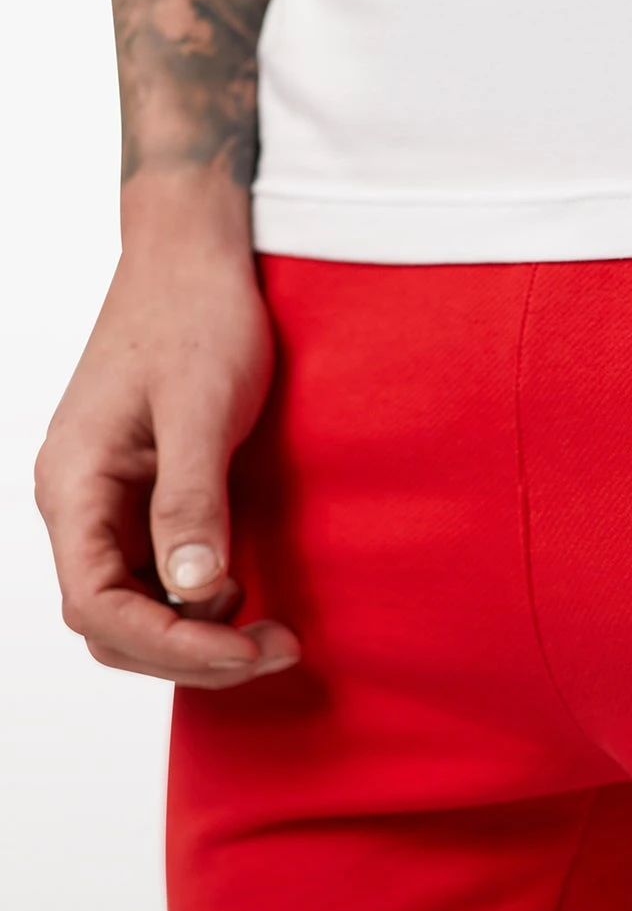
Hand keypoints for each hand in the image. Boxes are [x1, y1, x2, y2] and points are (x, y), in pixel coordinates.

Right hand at [35, 170, 299, 687]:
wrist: (195, 257)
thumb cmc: (196, 315)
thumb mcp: (201, 407)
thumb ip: (192, 501)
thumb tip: (195, 590)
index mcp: (73, 485)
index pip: (98, 608)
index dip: (173, 646)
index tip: (249, 650)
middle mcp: (78, 504)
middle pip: (114, 625)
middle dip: (193, 653)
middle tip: (279, 649)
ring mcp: (106, 504)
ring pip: (135, 609)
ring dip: (198, 636)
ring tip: (272, 630)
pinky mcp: (140, 498)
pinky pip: (157, 577)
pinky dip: (201, 604)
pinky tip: (249, 593)